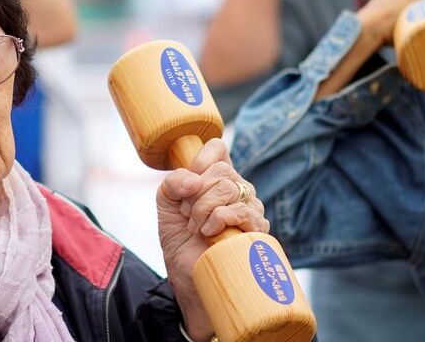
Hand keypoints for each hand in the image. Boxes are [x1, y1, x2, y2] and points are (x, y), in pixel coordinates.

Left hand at [157, 138, 268, 341]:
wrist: (188, 276)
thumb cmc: (180, 240)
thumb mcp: (166, 206)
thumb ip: (172, 183)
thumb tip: (193, 180)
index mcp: (216, 177)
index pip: (217, 148)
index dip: (200, 159)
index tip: (189, 183)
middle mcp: (237, 188)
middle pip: (221, 170)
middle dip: (196, 194)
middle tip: (188, 216)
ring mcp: (250, 207)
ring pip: (230, 188)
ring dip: (204, 209)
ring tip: (198, 228)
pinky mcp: (257, 229)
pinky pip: (243, 211)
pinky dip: (220, 219)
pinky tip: (210, 233)